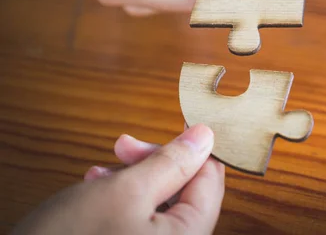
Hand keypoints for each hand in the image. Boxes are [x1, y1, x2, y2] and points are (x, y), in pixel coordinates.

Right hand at [12, 124, 224, 234]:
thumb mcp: (126, 191)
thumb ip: (172, 162)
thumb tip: (206, 135)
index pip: (211, 180)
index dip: (194, 147)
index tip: (175, 124)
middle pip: (185, 190)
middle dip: (154, 163)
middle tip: (123, 145)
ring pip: (159, 202)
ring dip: (132, 178)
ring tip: (100, 173)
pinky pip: (141, 220)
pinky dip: (122, 199)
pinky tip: (95, 189)